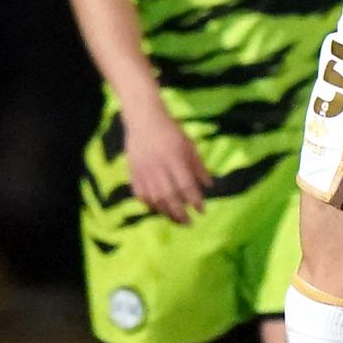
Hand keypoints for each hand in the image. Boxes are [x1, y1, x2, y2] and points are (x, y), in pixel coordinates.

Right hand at [122, 101, 210, 224]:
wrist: (143, 119)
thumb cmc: (171, 131)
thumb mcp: (189, 145)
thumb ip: (199, 166)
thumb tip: (209, 186)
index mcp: (174, 158)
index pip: (186, 185)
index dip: (195, 200)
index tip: (202, 210)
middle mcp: (158, 167)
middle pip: (169, 196)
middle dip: (180, 213)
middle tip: (189, 223)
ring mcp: (143, 171)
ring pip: (154, 198)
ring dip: (166, 212)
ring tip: (175, 219)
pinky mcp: (133, 172)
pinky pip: (140, 194)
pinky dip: (149, 204)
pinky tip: (158, 208)